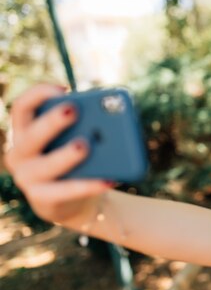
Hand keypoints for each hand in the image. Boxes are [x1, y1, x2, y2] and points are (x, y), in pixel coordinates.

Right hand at [4, 84, 111, 225]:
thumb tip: (112, 116)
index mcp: (26, 132)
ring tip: (85, 146)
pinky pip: (65, 191)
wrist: (72, 200)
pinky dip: (87, 185)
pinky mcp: (42, 199)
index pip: (21, 107)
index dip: (38, 95)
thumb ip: (88, 127)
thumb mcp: (78, 139)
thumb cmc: (76, 161)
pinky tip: (108, 179)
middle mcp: (20, 153)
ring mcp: (27, 178)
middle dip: (52, 121)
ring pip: (46, 165)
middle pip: (32, 135)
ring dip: (66, 155)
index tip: (63, 89)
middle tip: (73, 110)